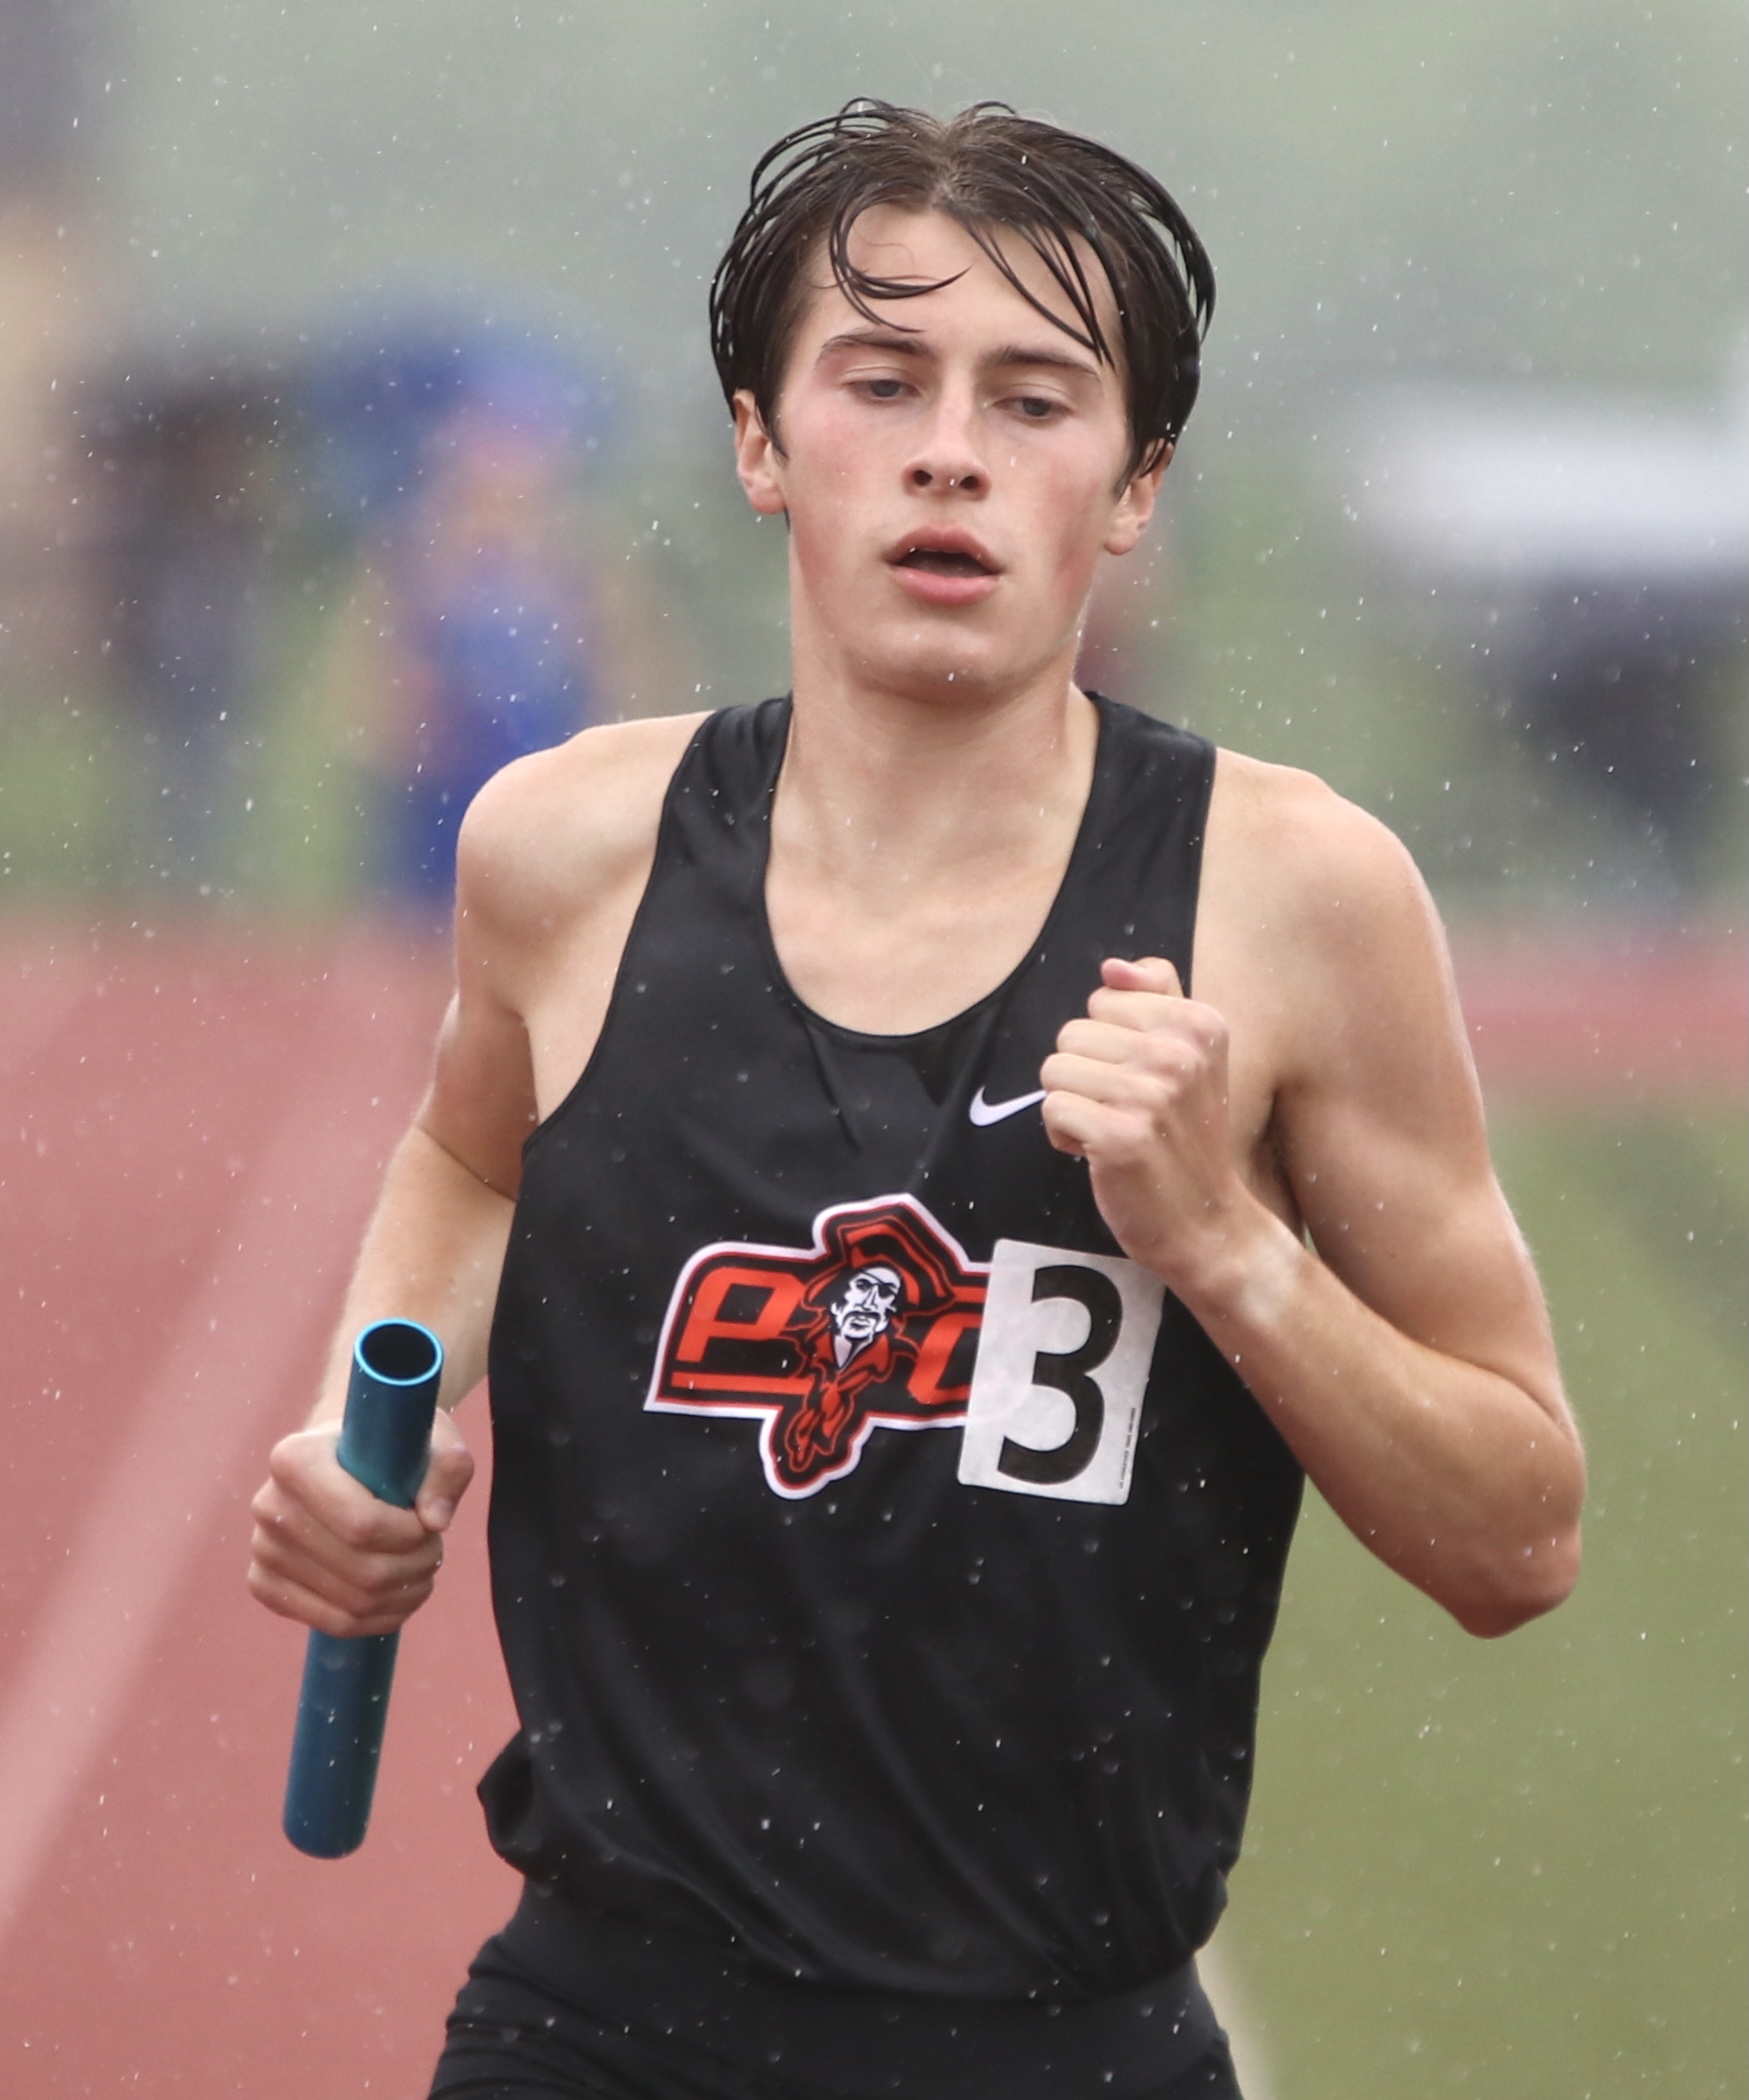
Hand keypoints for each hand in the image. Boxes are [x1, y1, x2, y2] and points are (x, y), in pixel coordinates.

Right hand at [247, 1408, 475, 1637]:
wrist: (344, 1459)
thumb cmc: (391, 1448)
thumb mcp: (432, 1440)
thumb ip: (447, 1468)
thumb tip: (437, 1521)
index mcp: (295, 1459)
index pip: (362, 1523)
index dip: (409, 1535)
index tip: (429, 1524)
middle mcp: (268, 1504)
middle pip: (361, 1569)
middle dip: (413, 1567)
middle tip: (434, 1552)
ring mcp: (262, 1548)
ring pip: (351, 1603)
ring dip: (402, 1596)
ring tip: (422, 1573)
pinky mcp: (265, 1584)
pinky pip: (331, 1623)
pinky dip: (376, 1621)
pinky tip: (398, 1599)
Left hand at [1040, 956, 1255, 1290]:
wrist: (1208, 1221)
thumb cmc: (1187, 1136)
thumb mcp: (1191, 1056)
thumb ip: (1157, 998)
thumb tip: (1112, 966)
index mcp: (1199, 1021)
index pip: (1102, 1000)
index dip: (1109, 1045)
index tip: (1144, 1081)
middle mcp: (1179, 1052)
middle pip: (1072, 1032)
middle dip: (1085, 1076)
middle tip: (1127, 1112)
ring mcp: (1151, 1094)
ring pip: (1055, 1070)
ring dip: (1072, 1105)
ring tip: (1113, 1131)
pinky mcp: (1121, 1137)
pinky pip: (1051, 1109)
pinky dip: (1065, 1136)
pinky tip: (1100, 1154)